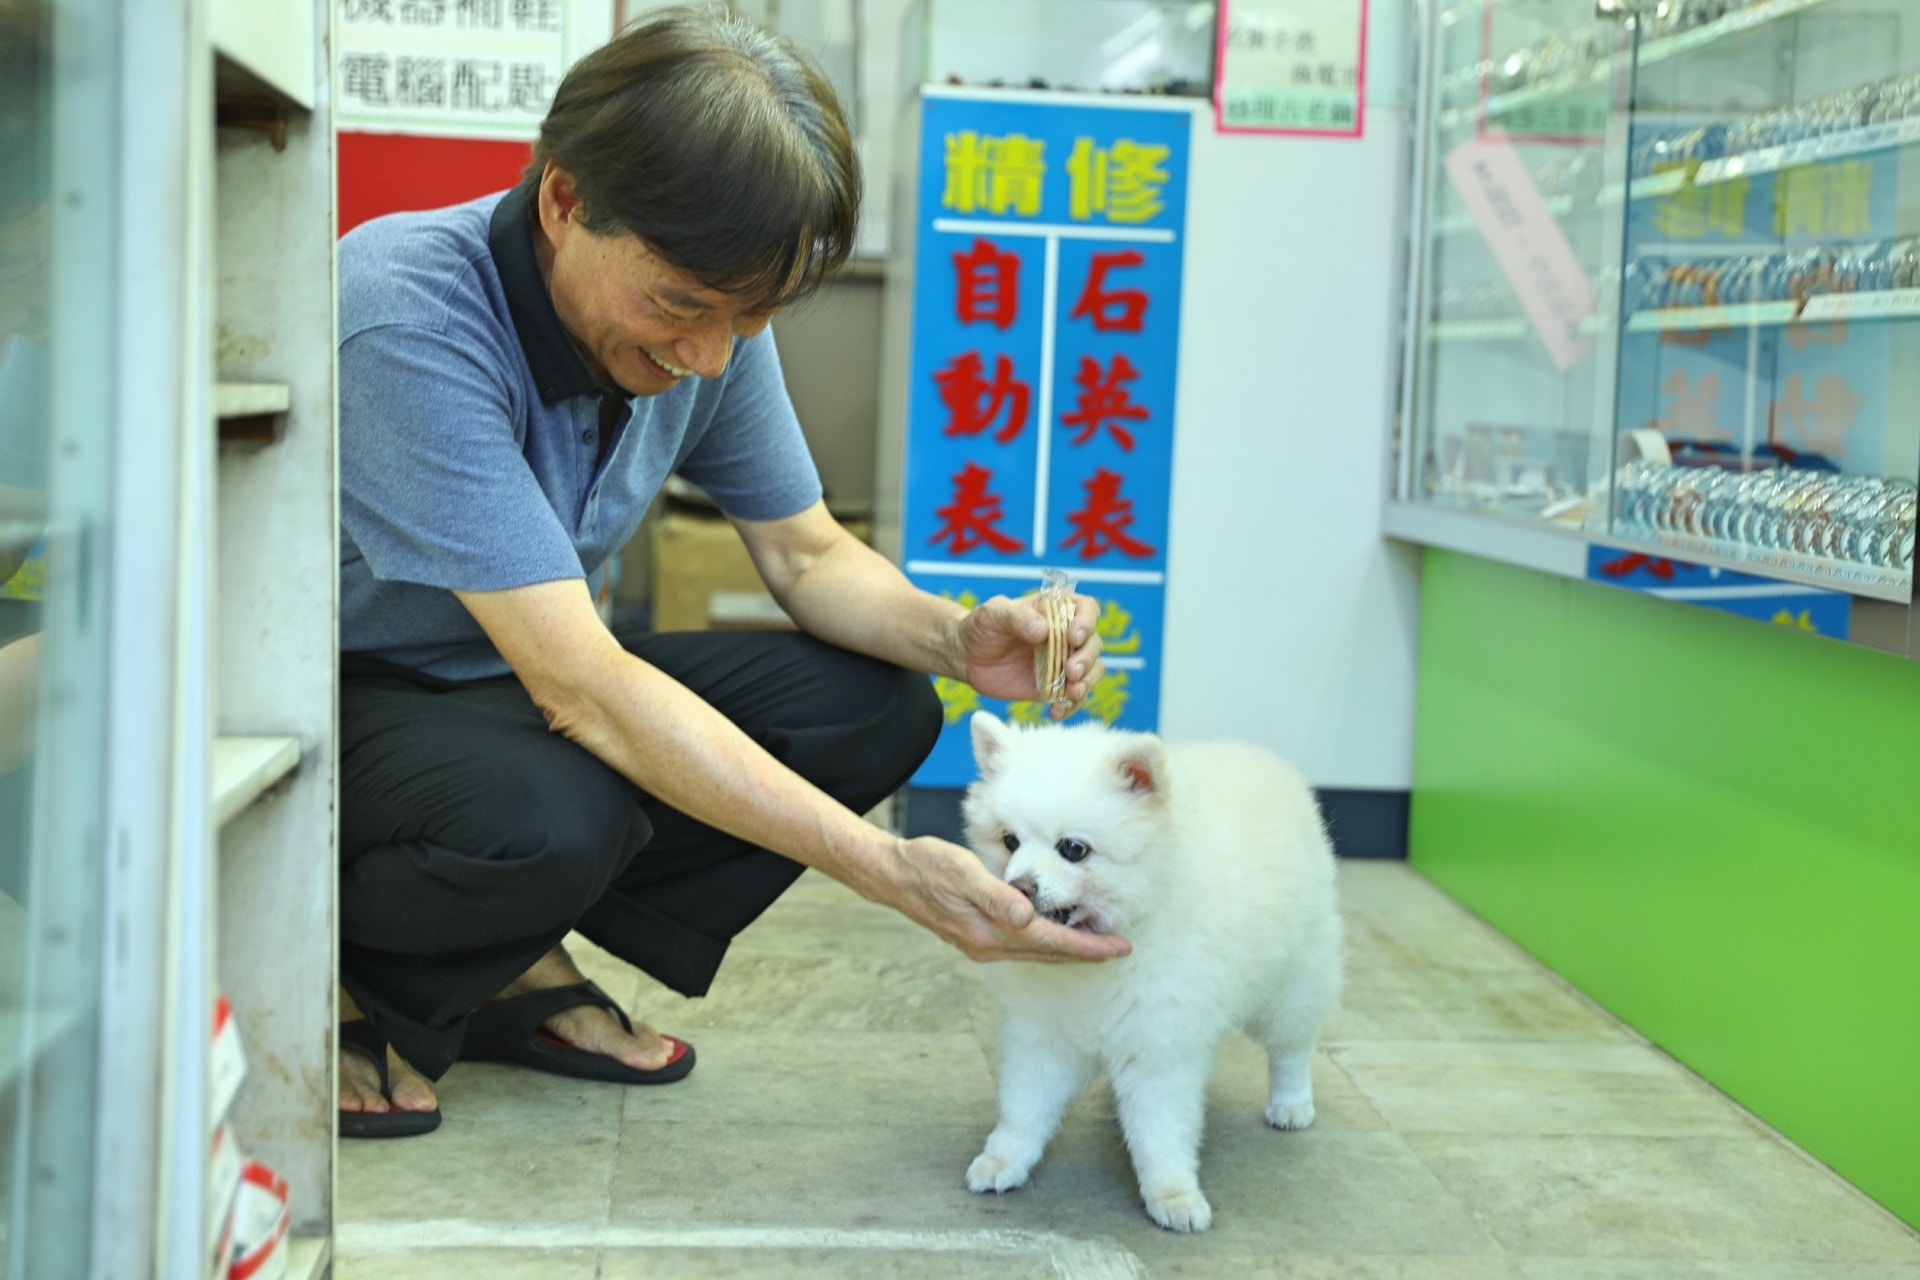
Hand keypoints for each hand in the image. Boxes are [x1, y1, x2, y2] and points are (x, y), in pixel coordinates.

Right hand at [867, 835, 1130, 963]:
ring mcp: (982, 944)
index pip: (1050, 943)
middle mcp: (988, 945)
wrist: (892, 875)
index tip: (1118, 948)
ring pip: (1036, 953)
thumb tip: (1026, 918)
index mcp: (989, 932)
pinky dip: (1045, 943)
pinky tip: (1055, 934)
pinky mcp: (976, 936)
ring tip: (1097, 944)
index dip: (1087, 947)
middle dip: (1086, 952)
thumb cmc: (927, 866)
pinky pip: (1022, 946)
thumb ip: (995, 896)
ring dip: (1068, 949)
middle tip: (1120, 949)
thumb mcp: (962, 872)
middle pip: (1049, 954)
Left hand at [954, 593, 1105, 718]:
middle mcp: (1065, 635)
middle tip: (1071, 671)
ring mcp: (1062, 662)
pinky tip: (1055, 711)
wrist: (966, 657)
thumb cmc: (980, 627)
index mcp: (1055, 610)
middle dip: (1087, 658)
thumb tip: (1043, 631)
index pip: (1086, 609)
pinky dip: (1071, 706)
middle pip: (1093, 644)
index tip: (1073, 637)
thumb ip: (1016, 617)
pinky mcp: (1055, 687)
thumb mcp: (992, 614)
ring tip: (1071, 692)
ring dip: (1087, 682)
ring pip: (1092, 671)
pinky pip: (1074, 698)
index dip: (1087, 622)